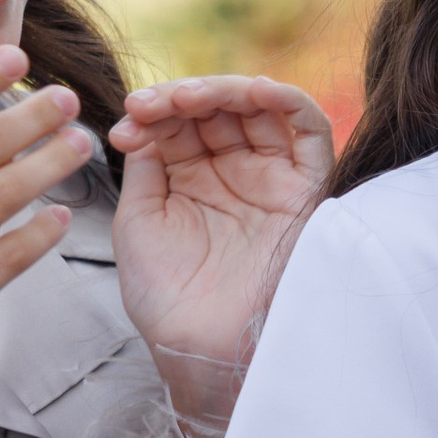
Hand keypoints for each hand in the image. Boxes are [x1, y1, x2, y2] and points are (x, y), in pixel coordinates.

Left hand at [109, 77, 333, 417]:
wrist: (202, 347)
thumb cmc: (167, 296)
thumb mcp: (139, 220)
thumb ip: (147, 165)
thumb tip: (144, 121)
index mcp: (194, 180)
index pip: (182, 122)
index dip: (155, 111)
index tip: (128, 121)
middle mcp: (234, 174)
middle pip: (218, 109)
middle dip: (183, 97)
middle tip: (151, 106)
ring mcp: (270, 179)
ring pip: (260, 109)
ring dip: (225, 91)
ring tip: (187, 98)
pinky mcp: (305, 189)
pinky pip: (309, 130)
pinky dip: (286, 100)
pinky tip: (253, 92)